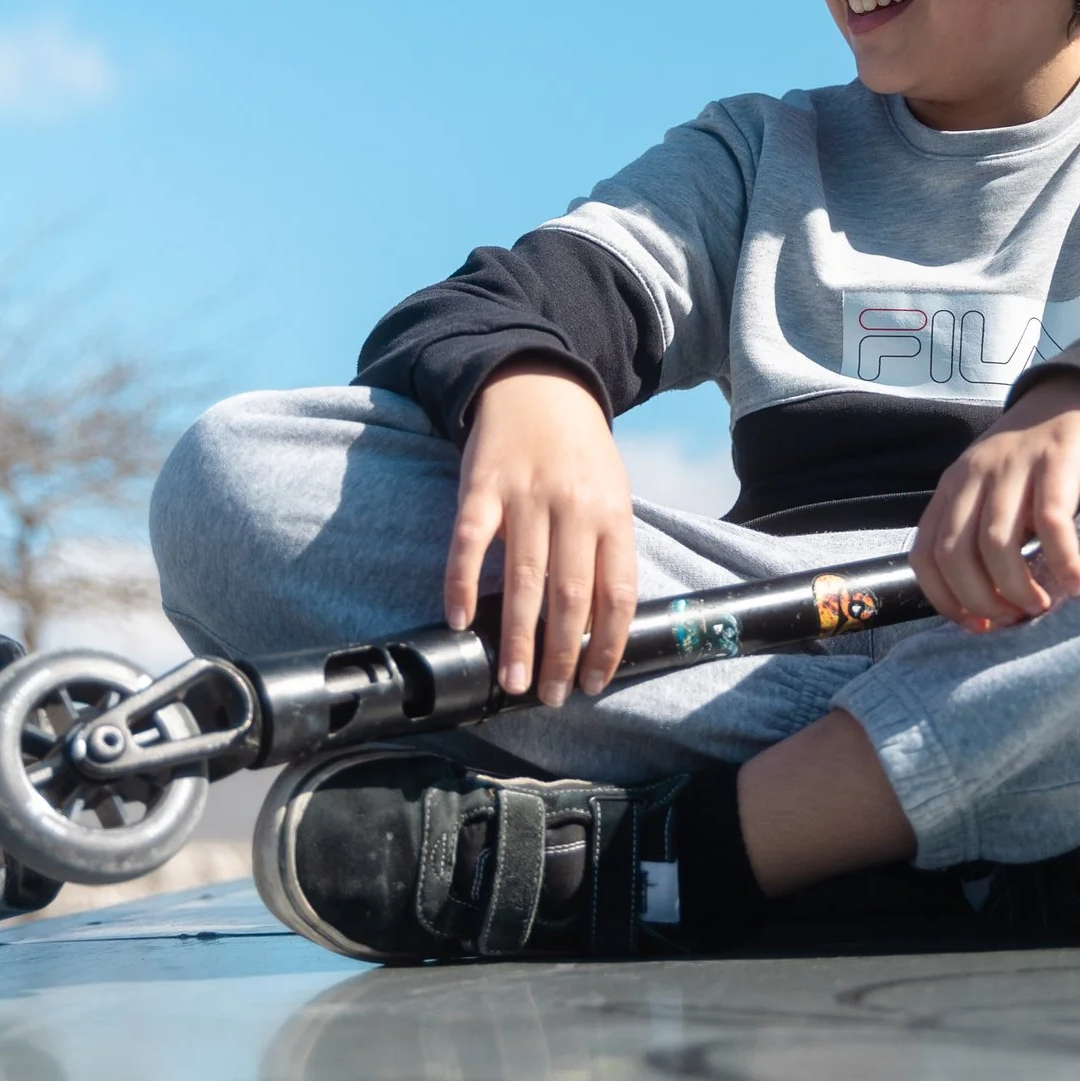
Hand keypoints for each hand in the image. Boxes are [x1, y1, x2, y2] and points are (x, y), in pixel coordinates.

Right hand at [444, 364, 639, 703]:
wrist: (537, 384)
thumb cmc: (579, 453)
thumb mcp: (611, 492)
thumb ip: (607, 549)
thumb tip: (599, 626)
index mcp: (614, 513)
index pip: (619, 592)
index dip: (608, 643)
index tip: (593, 682)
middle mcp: (574, 506)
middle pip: (571, 594)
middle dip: (561, 653)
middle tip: (549, 696)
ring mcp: (526, 495)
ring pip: (523, 578)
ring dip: (517, 636)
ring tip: (511, 680)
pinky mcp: (482, 485)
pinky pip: (470, 541)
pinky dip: (462, 583)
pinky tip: (460, 619)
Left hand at [913, 375, 1079, 632]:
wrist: (1072, 401)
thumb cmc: (1032, 465)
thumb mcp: (990, 493)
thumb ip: (977, 536)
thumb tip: (981, 608)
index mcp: (950, 489)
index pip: (925, 555)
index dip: (945, 600)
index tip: (977, 626)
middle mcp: (973, 476)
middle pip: (955, 554)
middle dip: (980, 600)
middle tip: (1013, 618)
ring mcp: (1012, 466)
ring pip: (996, 543)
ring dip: (1015, 588)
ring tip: (1040, 606)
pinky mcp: (1055, 462)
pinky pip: (1051, 522)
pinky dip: (1061, 560)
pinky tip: (1075, 584)